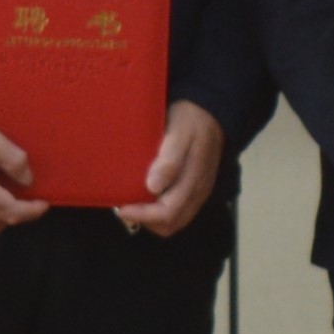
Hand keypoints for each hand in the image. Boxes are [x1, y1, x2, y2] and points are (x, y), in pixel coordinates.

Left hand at [114, 100, 223, 235]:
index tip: (121, 207)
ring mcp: (199, 192)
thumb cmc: (191, 120)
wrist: (212, 110)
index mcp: (194, 180)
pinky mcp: (197, 188)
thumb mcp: (179, 132)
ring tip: (135, 202)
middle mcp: (198, 192)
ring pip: (175, 221)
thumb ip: (169, 160)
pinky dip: (161, 212)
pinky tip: (149, 196)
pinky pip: (179, 211)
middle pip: (171, 223)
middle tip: (125, 205)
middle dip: (146, 220)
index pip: (168, 213)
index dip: (143, 215)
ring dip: (153, 218)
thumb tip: (152, 188)